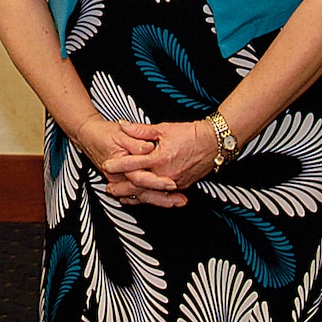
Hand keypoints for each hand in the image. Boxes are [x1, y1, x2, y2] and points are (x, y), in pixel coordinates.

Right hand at [63, 115, 175, 205]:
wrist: (88, 136)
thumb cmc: (104, 133)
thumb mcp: (120, 133)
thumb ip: (136, 141)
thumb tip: (149, 148)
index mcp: (119, 165)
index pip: (140, 178)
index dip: (157, 182)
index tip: (172, 184)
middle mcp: (119, 177)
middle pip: (142, 193)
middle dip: (163, 199)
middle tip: (181, 200)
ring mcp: (120, 182)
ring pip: (141, 197)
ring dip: (159, 201)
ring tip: (177, 202)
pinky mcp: (123, 183)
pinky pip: (137, 195)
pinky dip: (150, 199)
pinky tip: (164, 201)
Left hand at [101, 119, 221, 203]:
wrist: (214, 143)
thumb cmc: (190, 134)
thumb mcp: (164, 128)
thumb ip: (141, 130)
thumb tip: (123, 124)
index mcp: (160, 158)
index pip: (134, 163)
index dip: (118, 164)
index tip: (106, 165)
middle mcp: (166, 174)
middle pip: (139, 185)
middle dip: (122, 188)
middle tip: (108, 188)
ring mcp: (174, 182)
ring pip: (149, 193)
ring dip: (134, 196)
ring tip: (121, 196)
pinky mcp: (181, 186)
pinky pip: (161, 195)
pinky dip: (149, 197)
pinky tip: (140, 197)